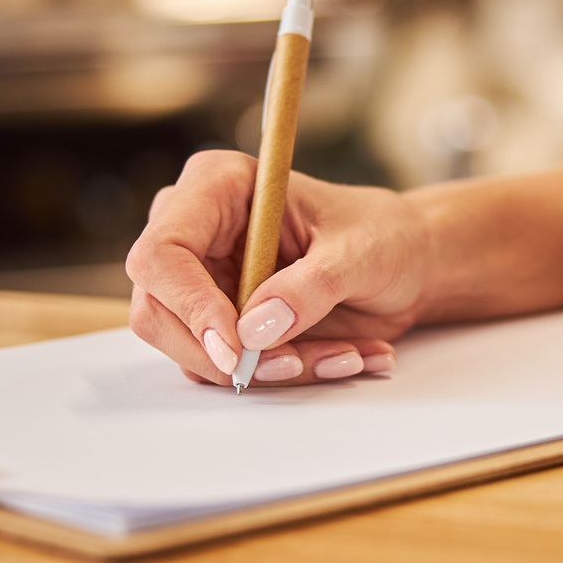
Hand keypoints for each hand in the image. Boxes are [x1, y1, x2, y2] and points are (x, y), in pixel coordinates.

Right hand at [125, 150, 429, 386]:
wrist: (405, 262)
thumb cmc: (383, 236)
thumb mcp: (361, 253)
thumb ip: (311, 286)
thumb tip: (255, 329)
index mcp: (218, 186)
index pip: (162, 251)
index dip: (189, 304)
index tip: (236, 347)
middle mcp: (197, 232)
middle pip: (157, 310)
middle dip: (224, 353)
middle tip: (292, 365)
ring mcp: (203, 281)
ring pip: (192, 350)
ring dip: (266, 369)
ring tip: (341, 355)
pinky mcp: (221, 322)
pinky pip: (226, 367)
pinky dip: (281, 375)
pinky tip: (338, 356)